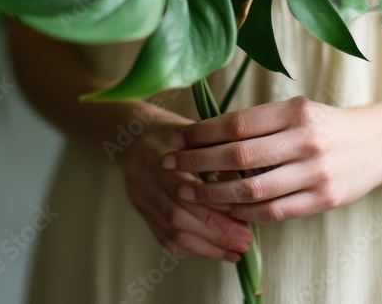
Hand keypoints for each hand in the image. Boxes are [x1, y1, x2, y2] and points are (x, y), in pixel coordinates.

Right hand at [122, 117, 254, 261]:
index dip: (214, 204)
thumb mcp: (196, 131)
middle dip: (215, 232)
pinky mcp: (139, 210)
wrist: (136, 131)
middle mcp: (141, 176)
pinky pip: (165, 238)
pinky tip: (216, 251)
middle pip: (177, 214)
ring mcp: (138, 195)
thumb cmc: (176, 130)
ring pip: (171, 232)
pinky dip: (193, 249)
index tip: (243, 215)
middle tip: (245, 240)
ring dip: (207, 246)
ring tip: (235, 250)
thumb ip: (217, 153)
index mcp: (155, 151)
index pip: (183, 187)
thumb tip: (246, 185)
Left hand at [162, 96, 381, 222]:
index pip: (237, 123)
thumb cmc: (327, 125)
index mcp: (296, 112)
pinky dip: (244, 212)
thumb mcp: (298, 110)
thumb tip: (207, 139)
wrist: (379, 143)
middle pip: (238, 155)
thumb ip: (260, 125)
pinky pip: (273, 211)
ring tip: (190, 191)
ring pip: (252, 189)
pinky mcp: (323, 200)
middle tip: (170, 164)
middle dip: (197, 161)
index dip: (201, 132)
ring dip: (214, 193)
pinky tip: (224, 208)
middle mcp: (306, 140)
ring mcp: (315, 173)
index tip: (177, 137)